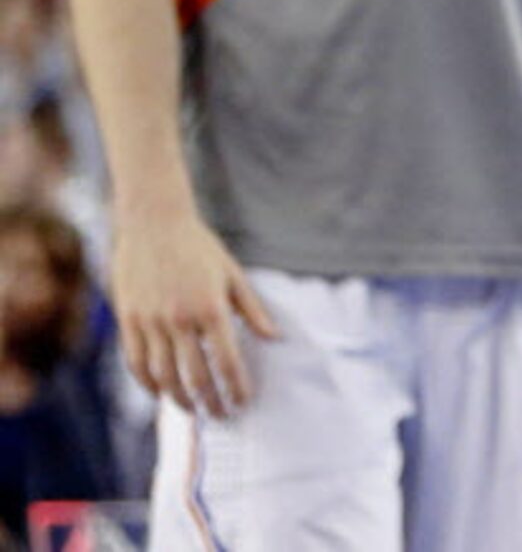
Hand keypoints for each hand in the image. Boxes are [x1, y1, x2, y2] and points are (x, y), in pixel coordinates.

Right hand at [108, 212, 280, 416]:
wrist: (154, 224)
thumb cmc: (200, 248)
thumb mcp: (233, 275)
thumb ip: (253, 310)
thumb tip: (275, 338)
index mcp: (210, 308)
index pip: (227, 361)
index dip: (236, 386)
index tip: (244, 402)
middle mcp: (179, 320)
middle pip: (195, 376)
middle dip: (210, 401)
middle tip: (221, 415)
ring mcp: (150, 322)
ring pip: (163, 376)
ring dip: (179, 399)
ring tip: (194, 410)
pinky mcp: (128, 321)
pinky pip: (136, 363)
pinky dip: (148, 383)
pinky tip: (161, 393)